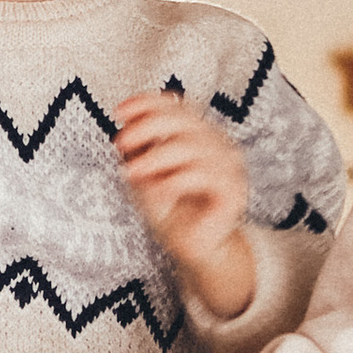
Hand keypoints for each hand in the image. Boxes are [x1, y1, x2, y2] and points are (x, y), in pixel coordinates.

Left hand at [114, 95, 257, 320]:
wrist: (193, 249)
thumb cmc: (172, 211)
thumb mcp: (145, 176)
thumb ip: (139, 151)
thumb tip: (127, 125)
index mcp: (199, 135)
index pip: (178, 107)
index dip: (149, 103)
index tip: (119, 111)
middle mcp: (218, 144)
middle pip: (184, 121)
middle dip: (148, 127)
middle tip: (121, 142)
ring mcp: (229, 166)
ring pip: (191, 148)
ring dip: (156, 157)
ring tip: (132, 172)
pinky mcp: (233, 190)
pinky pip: (204, 176)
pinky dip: (175, 180)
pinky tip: (158, 190)